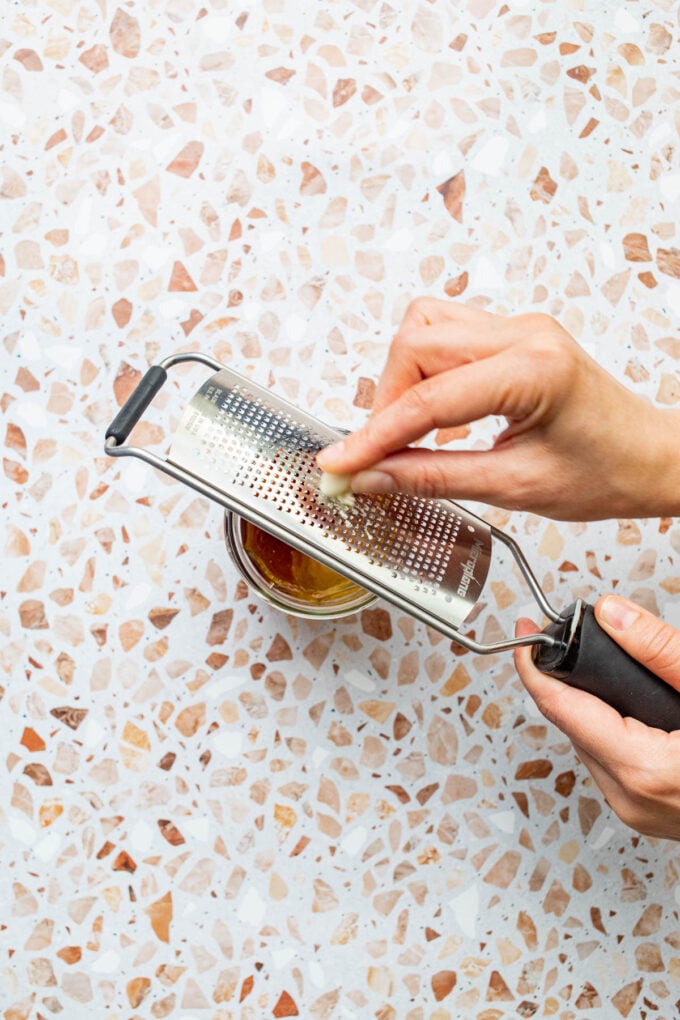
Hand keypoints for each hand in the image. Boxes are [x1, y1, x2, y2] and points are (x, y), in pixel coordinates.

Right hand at [317, 298, 679, 520]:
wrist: (651, 459)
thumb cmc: (607, 472)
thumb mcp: (515, 488)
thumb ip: (433, 479)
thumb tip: (373, 476)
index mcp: (535, 370)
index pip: (429, 399)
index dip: (374, 435)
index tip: (340, 463)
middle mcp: (525, 334)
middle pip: (416, 344)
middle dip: (385, 402)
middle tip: (374, 455)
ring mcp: (519, 328)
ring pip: (425, 327)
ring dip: (401, 380)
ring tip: (402, 433)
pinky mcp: (513, 336)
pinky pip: (446, 335)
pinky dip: (423, 373)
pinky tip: (430, 414)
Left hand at [515, 595, 679, 839]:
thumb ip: (659, 650)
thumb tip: (612, 614)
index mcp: (642, 768)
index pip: (560, 707)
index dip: (534, 665)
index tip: (524, 634)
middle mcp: (629, 798)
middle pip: (572, 724)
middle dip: (571, 679)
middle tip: (580, 640)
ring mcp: (636, 813)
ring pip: (590, 744)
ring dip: (595, 707)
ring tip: (616, 673)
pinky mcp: (646, 817)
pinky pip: (611, 763)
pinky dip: (615, 731)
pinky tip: (637, 711)